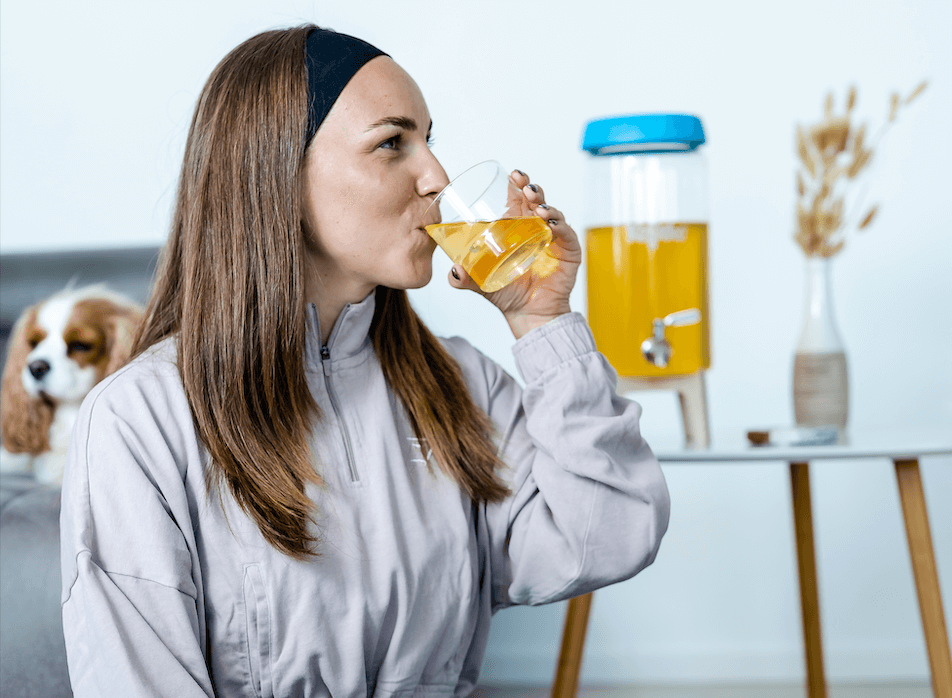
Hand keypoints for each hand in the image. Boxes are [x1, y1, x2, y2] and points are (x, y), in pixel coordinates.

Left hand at [447, 169, 581, 338]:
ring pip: (553, 213)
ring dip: (544, 205)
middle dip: (530, 187)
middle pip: (536, 200)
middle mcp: (536, 229)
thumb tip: (454, 270)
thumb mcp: (480, 283)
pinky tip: (551, 224)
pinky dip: (561, 227)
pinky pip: (567, 235)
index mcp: (516, 229)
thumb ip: (464, 278)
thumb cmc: (507, 293)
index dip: (515, 185)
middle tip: (522, 183)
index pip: (517, 200)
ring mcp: (553, 239)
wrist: (527, 314)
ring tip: (536, 205)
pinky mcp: (568, 252)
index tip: (511, 175)